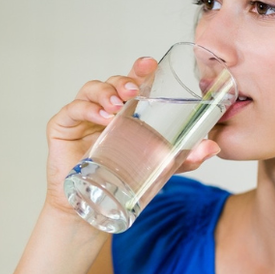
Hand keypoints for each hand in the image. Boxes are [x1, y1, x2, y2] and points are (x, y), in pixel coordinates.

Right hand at [44, 57, 220, 215]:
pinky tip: (100, 117)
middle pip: (113, 82)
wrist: (90, 208)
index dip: (140, 70)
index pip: (133, 82)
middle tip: (134, 91)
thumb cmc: (123, 179)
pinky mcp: (62, 126)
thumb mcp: (159, 167)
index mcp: (126, 110)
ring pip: (92, 89)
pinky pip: (72, 109)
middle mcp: (104, 107)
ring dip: (106, 92)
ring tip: (118, 106)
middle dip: (124, 81)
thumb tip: (213, 147)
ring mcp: (82, 115)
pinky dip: (87, 109)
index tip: (149, 65)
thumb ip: (185, 158)